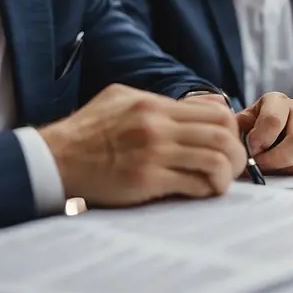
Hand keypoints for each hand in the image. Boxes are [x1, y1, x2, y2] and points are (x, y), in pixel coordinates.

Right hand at [38, 84, 246, 206]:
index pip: (215, 112)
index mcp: (153, 105)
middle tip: (234, 167)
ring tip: (220, 183)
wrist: (55, 159)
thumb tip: (203, 105)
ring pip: (214, 160)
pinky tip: (201, 192)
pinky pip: (192, 185)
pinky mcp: (145, 180)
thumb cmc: (88, 131)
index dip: (232, 130)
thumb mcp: (121, 99)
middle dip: (237, 154)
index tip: (229, 143)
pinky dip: (205, 190)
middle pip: (222, 135)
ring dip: (225, 175)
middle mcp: (156, 126)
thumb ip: (161, 100)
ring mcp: (152, 153)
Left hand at [236, 92, 292, 174]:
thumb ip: (237, 131)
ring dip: (288, 168)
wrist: (266, 131)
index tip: (251, 151)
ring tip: (272, 168)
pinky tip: (286, 167)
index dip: (261, 140)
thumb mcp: (240, 125)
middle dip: (275, 159)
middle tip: (260, 166)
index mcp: (276, 100)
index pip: (274, 120)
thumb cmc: (251, 129)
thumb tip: (242, 145)